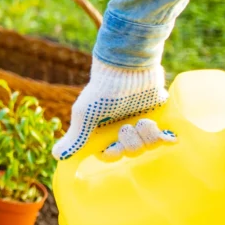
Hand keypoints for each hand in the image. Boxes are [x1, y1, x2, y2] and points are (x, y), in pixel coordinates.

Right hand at [52, 59, 168, 159]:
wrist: (128, 69)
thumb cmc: (102, 91)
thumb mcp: (84, 114)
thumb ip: (75, 137)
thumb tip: (57, 156)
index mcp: (103, 132)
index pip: (109, 156)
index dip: (113, 154)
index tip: (114, 145)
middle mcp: (122, 130)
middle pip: (131, 152)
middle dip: (130, 142)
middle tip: (127, 126)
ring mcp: (141, 124)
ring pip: (149, 146)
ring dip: (146, 135)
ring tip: (144, 120)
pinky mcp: (159, 117)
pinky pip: (166, 138)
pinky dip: (166, 138)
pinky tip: (167, 136)